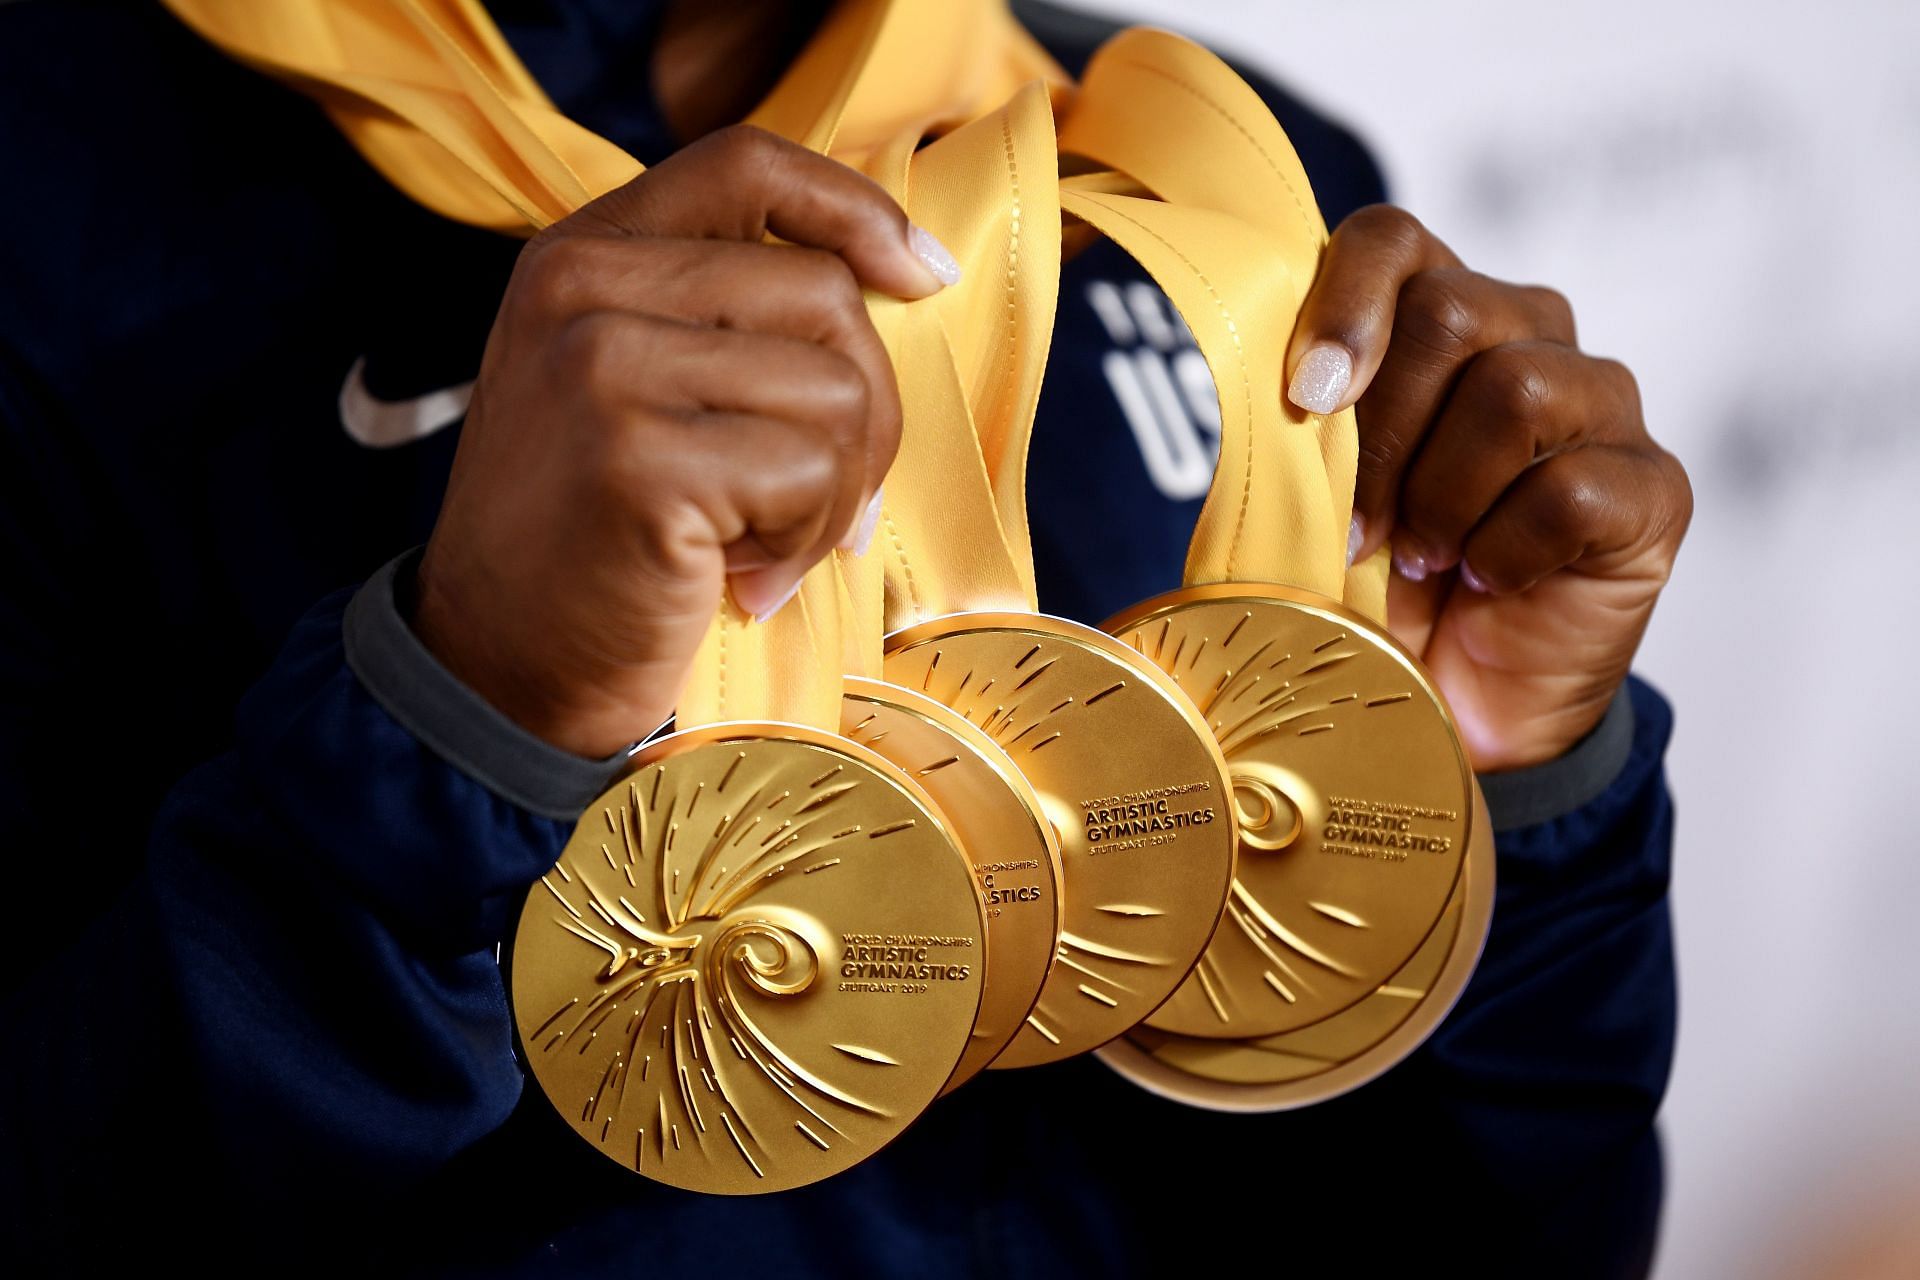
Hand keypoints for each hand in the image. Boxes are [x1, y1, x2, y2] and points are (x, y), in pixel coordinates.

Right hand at [414, 126, 953, 757]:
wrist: (499, 669)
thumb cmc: (595, 536)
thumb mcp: (631, 388)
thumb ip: (721, 317)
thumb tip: (903, 281)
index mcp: (583, 253)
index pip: (749, 164)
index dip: (857, 210)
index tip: (922, 275)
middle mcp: (582, 287)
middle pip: (825, 296)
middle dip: (864, 414)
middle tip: (821, 503)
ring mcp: (604, 367)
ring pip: (837, 389)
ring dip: (836, 492)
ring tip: (767, 544)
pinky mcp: (638, 459)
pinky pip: (810, 474)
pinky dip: (803, 541)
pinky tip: (742, 580)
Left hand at [1285, 206, 1691, 770]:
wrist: (1454, 704)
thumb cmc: (1377, 585)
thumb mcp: (1314, 499)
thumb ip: (1295, 428)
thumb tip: (1257, 385)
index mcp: (1435, 316)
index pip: (1394, 239)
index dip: (1345, 299)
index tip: (1306, 395)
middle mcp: (1529, 335)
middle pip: (1452, 311)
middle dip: (1383, 435)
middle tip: (1355, 529)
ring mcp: (1602, 406)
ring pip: (1516, 390)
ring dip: (1442, 495)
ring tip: (1420, 558)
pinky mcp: (1652, 487)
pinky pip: (1570, 489)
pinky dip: (1504, 550)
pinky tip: (1485, 582)